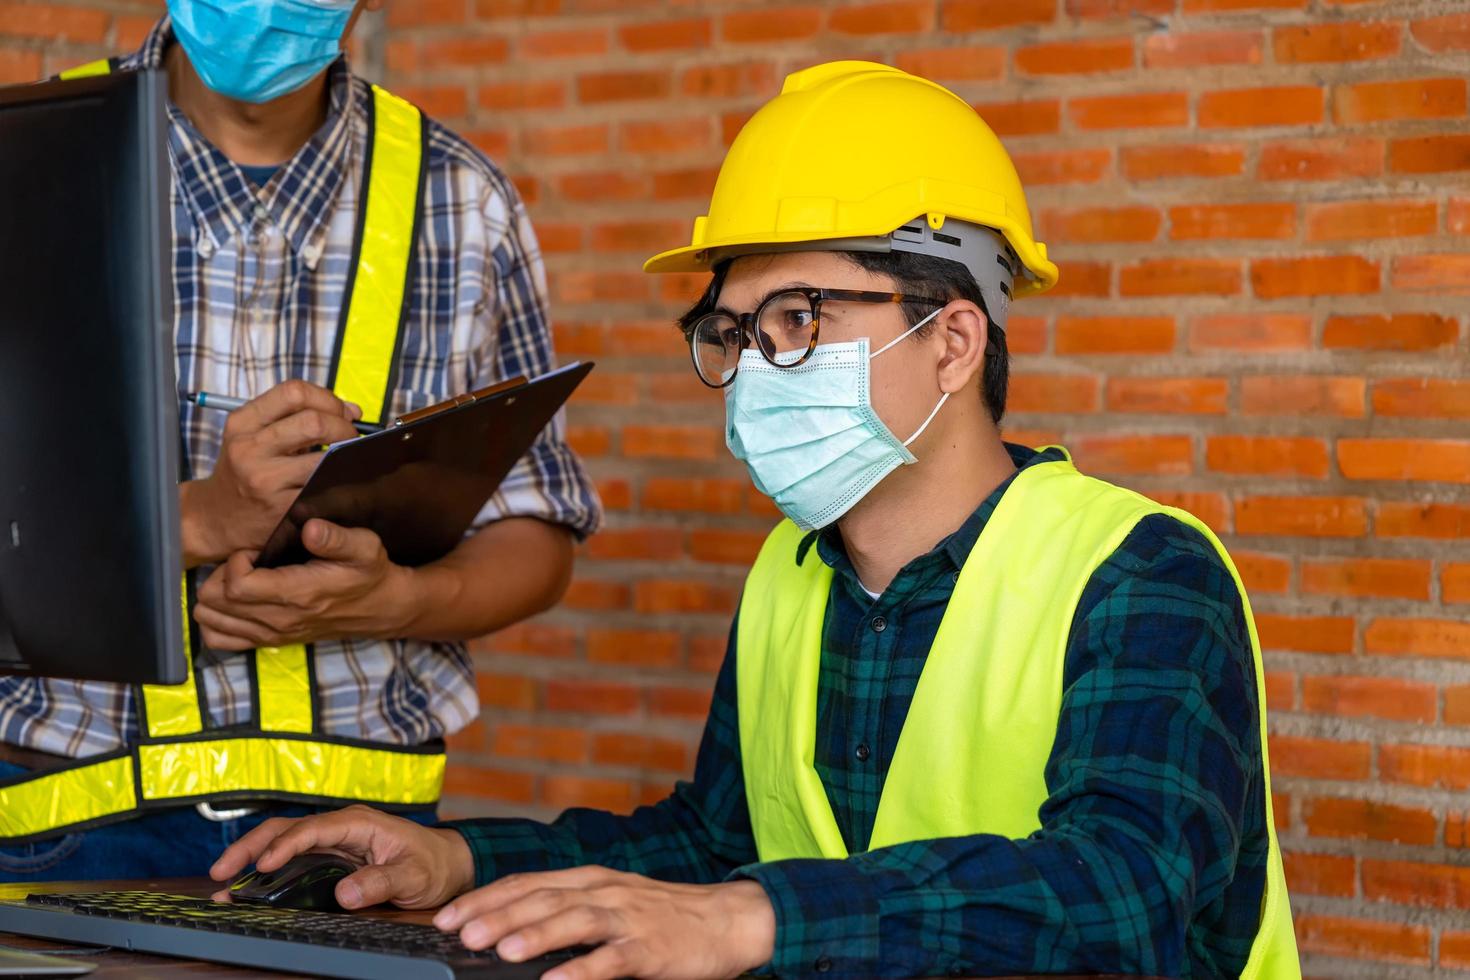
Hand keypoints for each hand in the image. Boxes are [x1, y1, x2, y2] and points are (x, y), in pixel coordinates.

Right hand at [182, 380, 362, 566]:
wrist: (217, 518)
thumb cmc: (244, 471)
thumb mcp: (253, 436)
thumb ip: (297, 416)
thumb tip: (352, 410)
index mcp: (243, 423)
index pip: (294, 392)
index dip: (327, 398)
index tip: (340, 411)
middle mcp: (250, 448)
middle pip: (313, 422)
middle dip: (343, 425)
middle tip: (349, 435)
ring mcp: (265, 479)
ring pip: (323, 457)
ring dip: (346, 455)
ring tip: (345, 456)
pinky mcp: (281, 507)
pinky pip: (323, 487)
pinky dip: (338, 480)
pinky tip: (337, 478)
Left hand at [193, 519, 414, 649]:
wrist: (380, 608)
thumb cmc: (369, 573)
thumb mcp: (364, 547)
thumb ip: (336, 538)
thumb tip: (308, 528)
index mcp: (297, 595)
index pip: (236, 586)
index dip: (236, 561)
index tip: (254, 550)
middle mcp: (278, 620)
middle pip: (214, 603)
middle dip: (220, 575)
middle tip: (245, 561)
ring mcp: (270, 634)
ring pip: (210, 620)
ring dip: (215, 595)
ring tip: (239, 577)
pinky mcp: (268, 641)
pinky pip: (219, 639)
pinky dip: (216, 620)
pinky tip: (234, 600)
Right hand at [209, 804, 474, 910]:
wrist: (447, 863)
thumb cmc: (433, 864)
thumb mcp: (414, 876)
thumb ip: (381, 883)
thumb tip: (345, 893)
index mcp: (359, 823)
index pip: (314, 828)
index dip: (287, 845)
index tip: (265, 864)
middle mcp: (340, 828)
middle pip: (287, 829)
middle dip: (251, 847)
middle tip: (221, 872)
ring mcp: (333, 842)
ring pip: (283, 843)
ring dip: (252, 859)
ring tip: (223, 882)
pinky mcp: (330, 859)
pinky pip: (293, 861)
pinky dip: (268, 872)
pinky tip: (250, 889)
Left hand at [432, 867, 775, 979]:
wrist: (728, 919)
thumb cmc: (664, 916)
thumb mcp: (612, 902)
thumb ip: (570, 909)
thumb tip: (514, 927)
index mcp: (591, 879)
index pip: (528, 883)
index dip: (487, 899)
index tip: (449, 917)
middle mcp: (605, 891)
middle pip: (544, 898)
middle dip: (499, 915)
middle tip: (460, 934)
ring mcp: (628, 918)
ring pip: (575, 920)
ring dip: (536, 933)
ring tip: (502, 950)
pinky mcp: (650, 947)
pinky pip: (612, 959)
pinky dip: (583, 969)